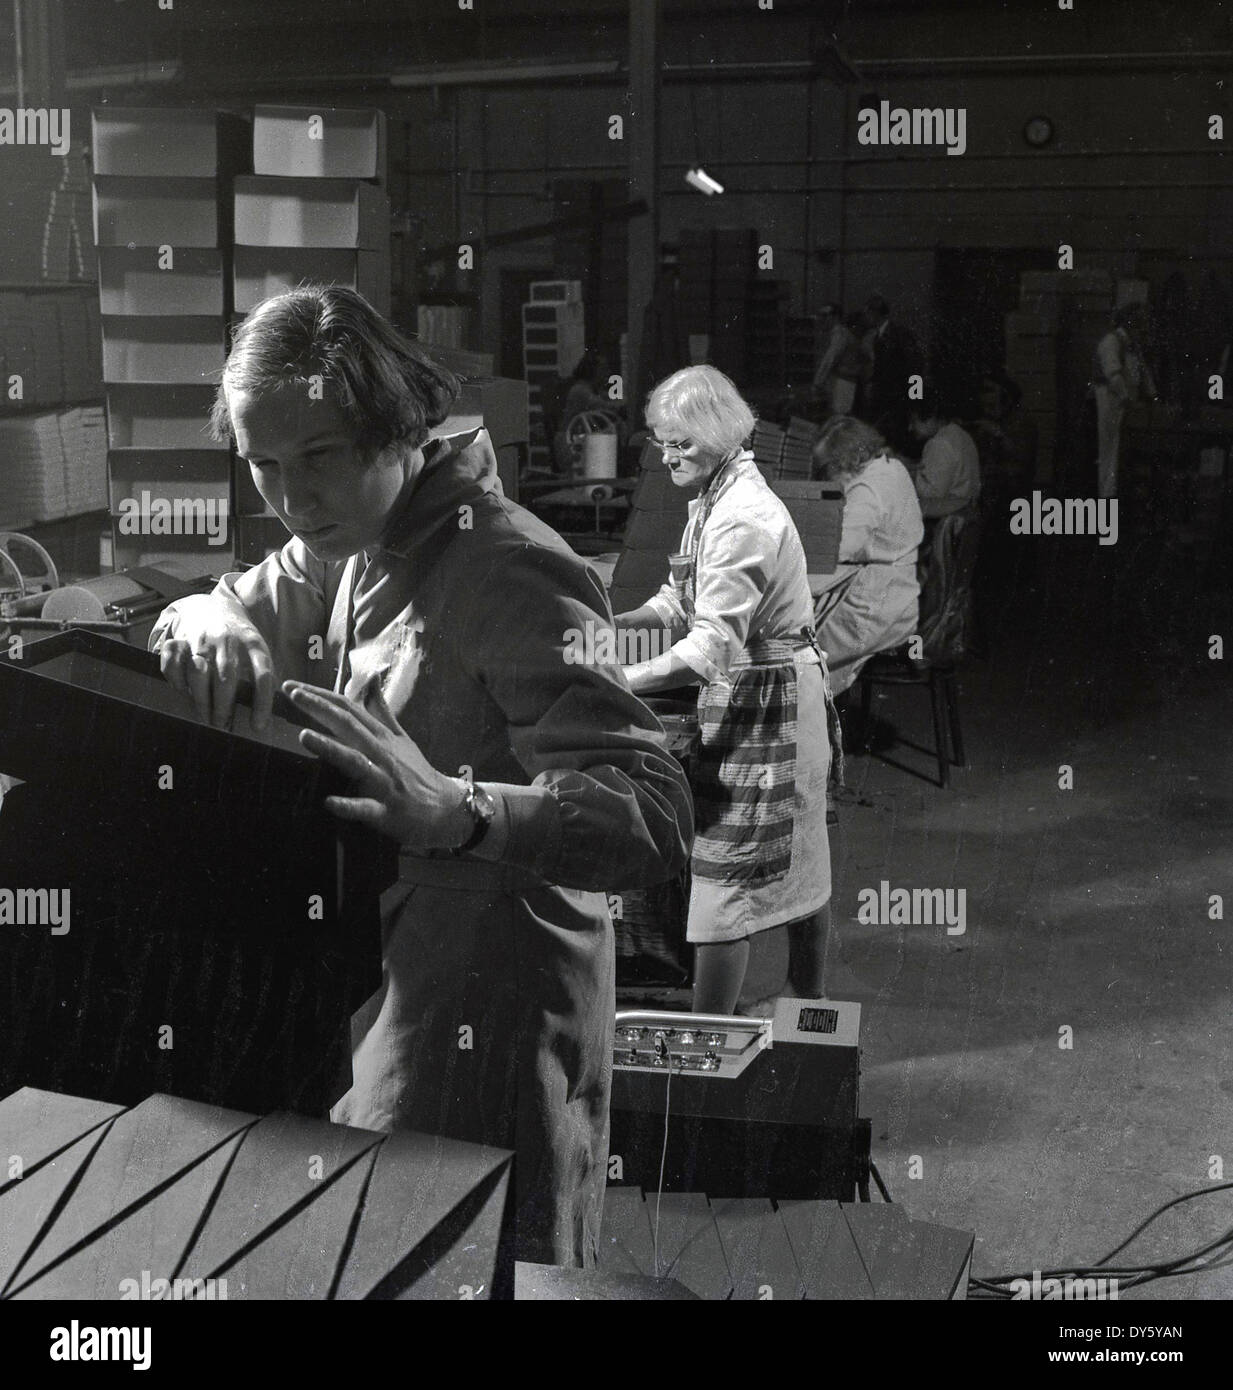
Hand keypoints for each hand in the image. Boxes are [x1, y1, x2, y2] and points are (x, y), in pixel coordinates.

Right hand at [159, 605, 274, 730]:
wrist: (211, 609)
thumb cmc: (237, 640)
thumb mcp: (256, 651)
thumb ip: (261, 677)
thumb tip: (266, 717)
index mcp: (253, 644)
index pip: (263, 675)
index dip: (262, 703)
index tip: (258, 726)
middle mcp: (227, 641)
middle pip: (226, 678)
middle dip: (224, 708)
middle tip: (222, 726)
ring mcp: (201, 639)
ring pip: (198, 673)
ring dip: (201, 700)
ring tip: (205, 717)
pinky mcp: (179, 640)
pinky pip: (172, 663)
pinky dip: (175, 681)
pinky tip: (183, 692)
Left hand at [283, 679, 471, 849]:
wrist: (446, 808)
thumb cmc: (417, 773)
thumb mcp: (402, 738)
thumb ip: (383, 711)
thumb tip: (372, 680)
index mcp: (382, 738)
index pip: (349, 710)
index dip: (322, 696)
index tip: (294, 686)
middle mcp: (382, 754)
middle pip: (349, 727)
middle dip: (320, 709)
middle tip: (292, 695)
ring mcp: (385, 782)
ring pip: (356, 762)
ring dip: (331, 748)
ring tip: (304, 736)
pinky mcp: (386, 811)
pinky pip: (366, 808)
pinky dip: (348, 805)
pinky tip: (329, 802)